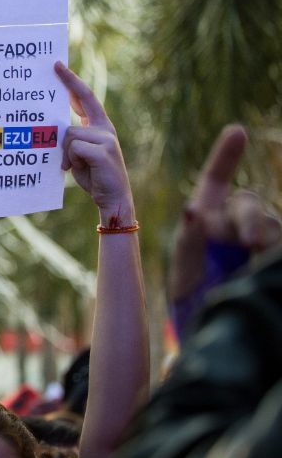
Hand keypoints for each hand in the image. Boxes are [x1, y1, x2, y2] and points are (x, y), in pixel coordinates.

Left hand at [55, 62, 134, 224]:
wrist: (112, 198)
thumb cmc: (93, 176)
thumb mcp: (78, 154)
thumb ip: (72, 138)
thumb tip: (55, 128)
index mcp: (100, 126)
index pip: (86, 98)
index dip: (73, 82)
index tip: (59, 66)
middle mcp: (105, 128)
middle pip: (76, 111)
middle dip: (67, 87)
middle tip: (55, 65)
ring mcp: (106, 138)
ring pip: (69, 134)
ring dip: (64, 152)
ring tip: (71, 165)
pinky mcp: (103, 150)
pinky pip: (74, 146)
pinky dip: (70, 159)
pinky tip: (74, 168)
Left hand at [170, 125, 281, 299]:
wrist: (216, 326)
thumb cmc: (193, 294)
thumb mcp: (184, 270)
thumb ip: (188, 241)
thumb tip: (194, 210)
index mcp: (208, 216)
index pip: (217, 180)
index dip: (225, 155)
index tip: (236, 131)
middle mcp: (236, 221)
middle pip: (248, 203)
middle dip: (249, 219)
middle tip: (250, 241)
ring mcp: (260, 237)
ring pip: (270, 223)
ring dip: (263, 236)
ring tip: (253, 259)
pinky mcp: (273, 255)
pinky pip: (279, 244)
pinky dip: (272, 252)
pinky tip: (264, 262)